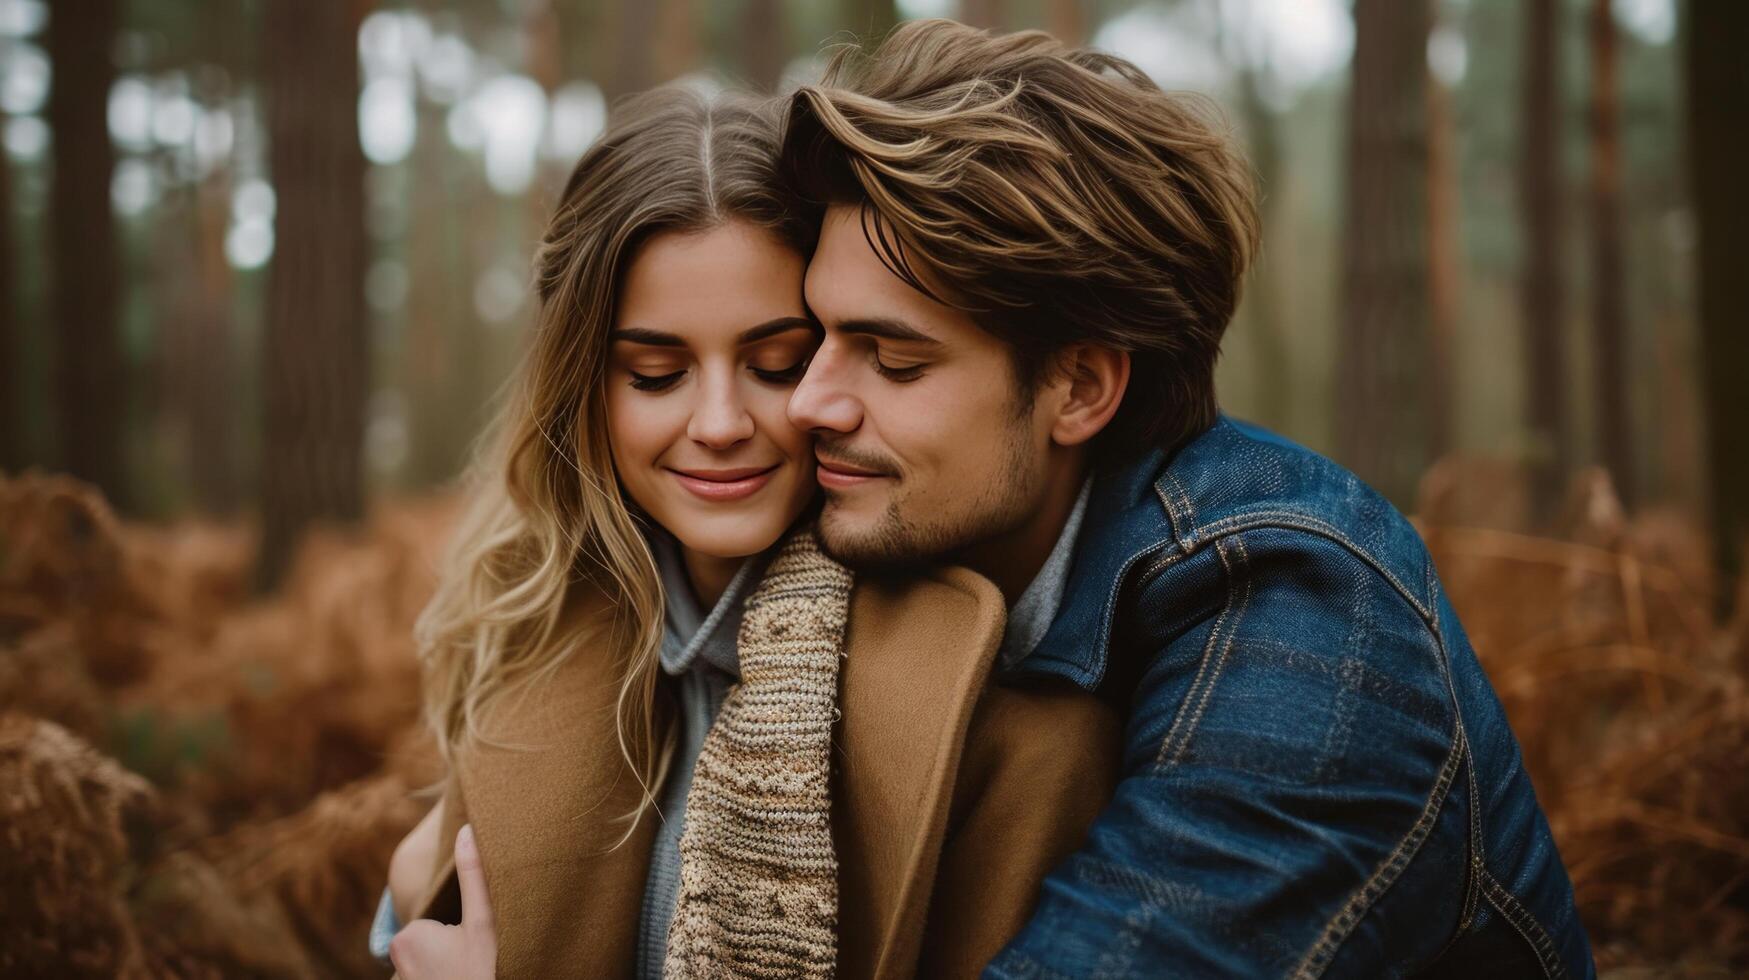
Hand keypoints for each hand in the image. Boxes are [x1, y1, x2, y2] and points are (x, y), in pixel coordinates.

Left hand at [389, 825, 496, 978]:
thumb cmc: (485, 972)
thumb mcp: (485, 923)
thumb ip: (474, 876)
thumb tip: (467, 829)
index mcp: (407, 938)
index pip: (433, 923)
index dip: (459, 932)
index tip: (475, 947)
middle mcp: (395, 965)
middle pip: (428, 946)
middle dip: (448, 953)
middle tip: (473, 964)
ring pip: (427, 969)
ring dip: (444, 972)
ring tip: (469, 976)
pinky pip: (424, 979)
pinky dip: (440, 979)